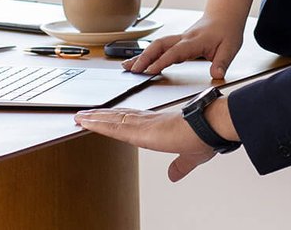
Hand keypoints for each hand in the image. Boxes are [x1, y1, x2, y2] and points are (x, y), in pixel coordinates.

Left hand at [73, 108, 216, 181]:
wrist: (211, 126)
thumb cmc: (205, 135)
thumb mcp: (191, 157)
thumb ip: (180, 166)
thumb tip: (173, 175)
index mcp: (160, 126)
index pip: (134, 121)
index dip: (118, 118)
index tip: (107, 117)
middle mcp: (149, 121)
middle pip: (120, 117)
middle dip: (102, 116)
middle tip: (85, 114)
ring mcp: (144, 124)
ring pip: (113, 120)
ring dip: (95, 118)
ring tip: (79, 117)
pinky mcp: (141, 130)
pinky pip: (113, 126)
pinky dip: (98, 124)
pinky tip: (87, 122)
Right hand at [124, 12, 245, 77]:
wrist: (225, 16)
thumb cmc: (227, 31)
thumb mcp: (231, 48)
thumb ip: (222, 62)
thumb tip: (216, 75)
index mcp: (195, 41)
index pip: (175, 52)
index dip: (162, 61)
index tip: (150, 71)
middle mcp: (183, 38)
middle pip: (159, 45)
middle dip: (144, 57)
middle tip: (132, 70)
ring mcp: (179, 39)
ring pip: (156, 45)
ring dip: (141, 55)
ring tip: (127, 66)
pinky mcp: (177, 42)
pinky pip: (159, 47)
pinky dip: (147, 54)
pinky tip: (137, 62)